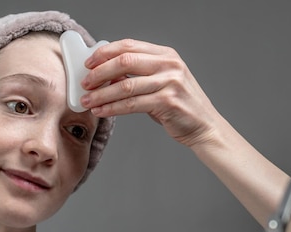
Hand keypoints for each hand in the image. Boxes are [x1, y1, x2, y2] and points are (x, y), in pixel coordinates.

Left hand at [80, 39, 219, 147]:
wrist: (204, 126)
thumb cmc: (180, 105)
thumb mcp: (161, 83)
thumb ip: (138, 76)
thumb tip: (106, 76)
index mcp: (166, 55)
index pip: (129, 45)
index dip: (105, 53)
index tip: (89, 63)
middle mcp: (169, 65)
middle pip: (125, 61)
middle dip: (99, 73)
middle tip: (85, 84)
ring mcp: (170, 83)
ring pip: (125, 86)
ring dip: (102, 94)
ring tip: (88, 102)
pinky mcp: (168, 103)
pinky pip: (132, 105)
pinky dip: (113, 108)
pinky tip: (102, 111)